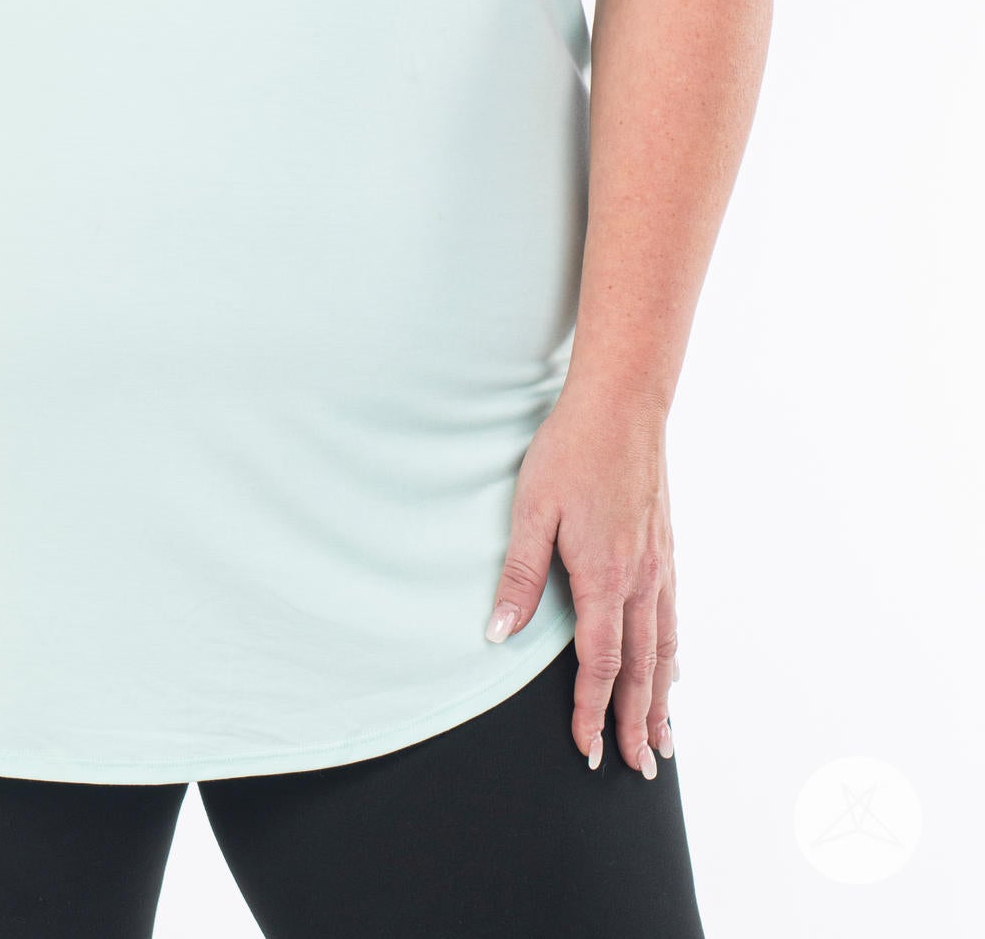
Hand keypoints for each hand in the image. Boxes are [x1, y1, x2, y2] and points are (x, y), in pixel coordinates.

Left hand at [484, 383, 678, 774]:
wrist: (623, 404)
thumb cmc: (571, 451)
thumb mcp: (531, 509)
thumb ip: (519, 575)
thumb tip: (498, 634)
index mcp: (604, 577)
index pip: (600, 664)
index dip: (592, 710)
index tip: (588, 749)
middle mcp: (640, 579)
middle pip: (642, 669)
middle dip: (638, 722)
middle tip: (638, 767)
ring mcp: (659, 564)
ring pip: (665, 647)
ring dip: (664, 698)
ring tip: (665, 739)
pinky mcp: (665, 547)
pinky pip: (672, 616)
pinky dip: (673, 653)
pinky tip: (673, 665)